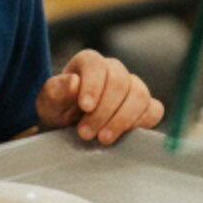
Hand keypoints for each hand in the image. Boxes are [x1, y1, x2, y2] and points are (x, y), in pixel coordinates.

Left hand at [36, 50, 164, 144]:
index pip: (96, 64)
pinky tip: (124, 136)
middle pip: (119, 82)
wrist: (69, 130)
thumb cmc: (58, 112)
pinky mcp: (146, 107)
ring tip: (103, 139)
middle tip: (85, 133)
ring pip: (139, 95)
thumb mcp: (48, 104)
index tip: (84, 107)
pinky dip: (141, 123)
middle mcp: (114, 71)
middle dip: (103, 110)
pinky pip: (154, 110)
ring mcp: (132, 88)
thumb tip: (73, 82)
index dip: (93, 85)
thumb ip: (56, 91)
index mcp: (89, 63)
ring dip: (122, 119)